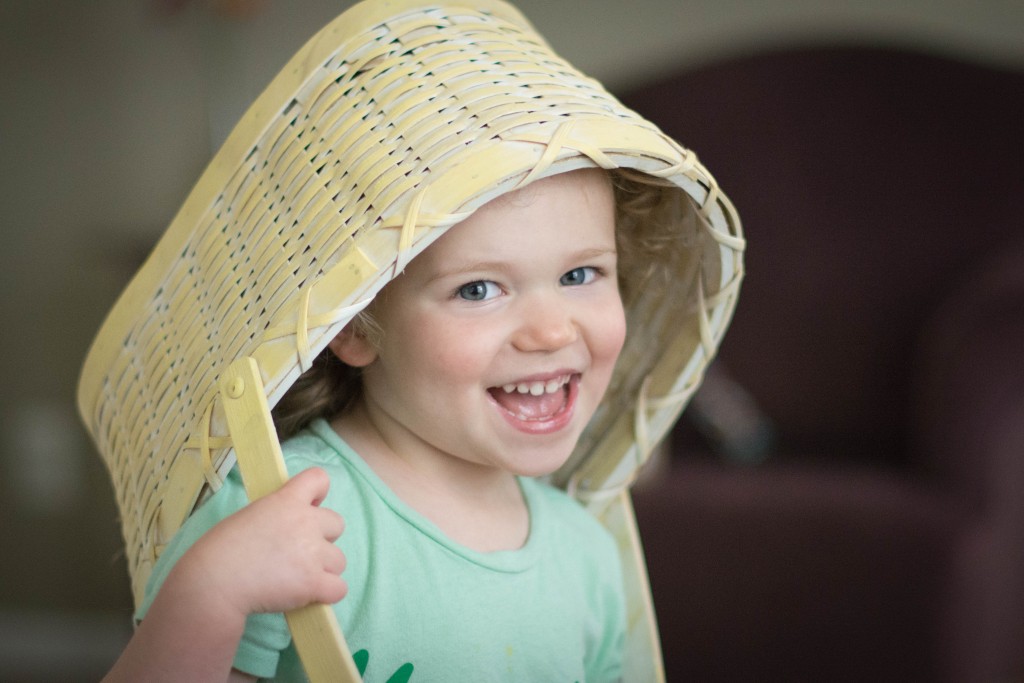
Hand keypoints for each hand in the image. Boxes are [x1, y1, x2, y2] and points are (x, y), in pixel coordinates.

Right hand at [173, 467, 347, 620]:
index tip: (309, 507)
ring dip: (323, 570)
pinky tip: (306, 596)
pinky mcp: (314, 583)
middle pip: (338, 524)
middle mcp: (305, 522)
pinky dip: (325, 594)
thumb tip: (289, 532)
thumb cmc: (220, 551)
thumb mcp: (250, 517)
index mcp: (286, 501)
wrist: (213, 583)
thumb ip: (276, 517)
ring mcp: (312, 553)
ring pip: (339, 561)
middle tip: (297, 553)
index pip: (319, 479)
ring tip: (296, 579)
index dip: (318, 494)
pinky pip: (338, 589)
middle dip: (322, 539)